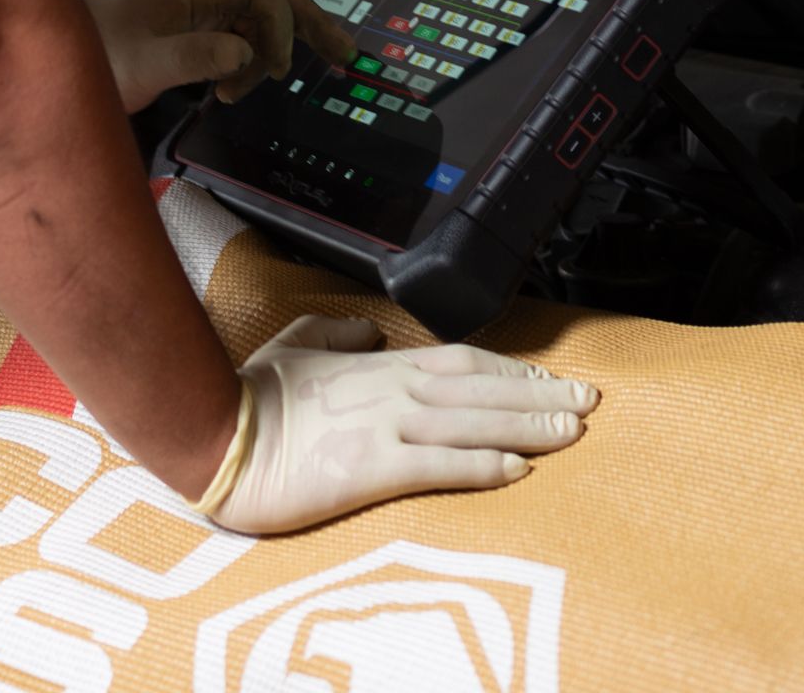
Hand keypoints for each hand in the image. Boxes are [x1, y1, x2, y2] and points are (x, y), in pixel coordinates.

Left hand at [85, 0, 355, 112]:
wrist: (50, 61)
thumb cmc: (92, 58)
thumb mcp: (145, 64)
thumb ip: (199, 56)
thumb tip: (245, 53)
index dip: (279, 23)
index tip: (275, 68)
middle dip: (306, 23)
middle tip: (345, 53)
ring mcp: (192, 1)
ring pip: (254, 16)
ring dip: (266, 51)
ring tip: (251, 89)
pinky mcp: (187, 22)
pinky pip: (235, 32)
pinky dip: (245, 58)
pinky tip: (233, 87)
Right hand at [196, 314, 599, 533]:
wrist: (217, 436)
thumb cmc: (251, 396)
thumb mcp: (295, 344)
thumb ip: (336, 335)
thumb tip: (369, 335)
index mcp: (376, 365)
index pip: (460, 360)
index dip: (509, 370)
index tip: (547, 379)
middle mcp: (390, 390)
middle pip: (481, 388)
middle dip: (538, 395)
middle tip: (587, 401)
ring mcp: (384, 427)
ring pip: (473, 422)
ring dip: (527, 425)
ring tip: (571, 432)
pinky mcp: (372, 466)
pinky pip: (439, 466)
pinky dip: (482, 465)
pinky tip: (517, 469)